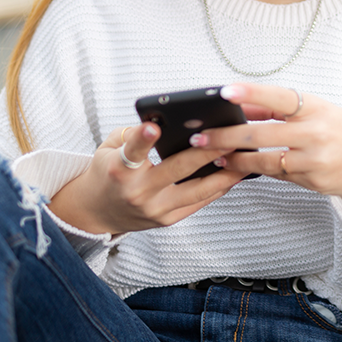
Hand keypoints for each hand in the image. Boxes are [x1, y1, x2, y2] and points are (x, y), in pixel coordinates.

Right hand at [49, 123, 245, 235]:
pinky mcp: (167, 220)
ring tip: (244, 157)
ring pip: (197, 190)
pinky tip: (235, 174)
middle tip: (230, 135)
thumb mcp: (109, 147)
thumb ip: (134, 133)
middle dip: (207, 151)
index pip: (132, 150)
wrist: (96, 211)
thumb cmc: (107, 171)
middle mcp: (138, 191)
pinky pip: (198, 202)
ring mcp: (154, 209)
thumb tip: (166, 121)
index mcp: (119, 169)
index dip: (143, 138)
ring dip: (224, 173)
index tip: (154, 126)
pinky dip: (218, 187)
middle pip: (177, 169)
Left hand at [194, 83, 341, 211]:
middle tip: (198, 138)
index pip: (280, 97)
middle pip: (262, 134)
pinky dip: (257, 171)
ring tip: (215, 158)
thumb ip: (283, 111)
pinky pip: (278, 175)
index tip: (224, 91)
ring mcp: (315, 160)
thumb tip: (243, 108)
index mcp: (317, 108)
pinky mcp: (313, 181)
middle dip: (226, 137)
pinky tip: (240, 169)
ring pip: (265, 161)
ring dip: (236, 160)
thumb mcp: (320, 111)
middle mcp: (316, 133)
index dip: (252, 93)